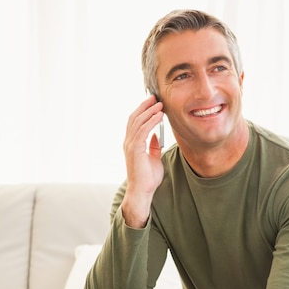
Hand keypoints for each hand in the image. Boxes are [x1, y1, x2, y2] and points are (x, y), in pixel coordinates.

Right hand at [122, 95, 164, 227]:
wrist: (142, 191)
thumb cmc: (147, 178)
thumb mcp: (153, 158)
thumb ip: (153, 146)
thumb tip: (157, 136)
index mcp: (132, 144)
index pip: (135, 122)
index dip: (143, 110)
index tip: (153, 102)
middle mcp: (128, 142)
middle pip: (134, 118)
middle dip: (145, 106)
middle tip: (155, 97)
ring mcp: (130, 145)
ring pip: (138, 122)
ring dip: (149, 111)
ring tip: (159, 104)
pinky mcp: (135, 149)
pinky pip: (143, 130)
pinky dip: (151, 121)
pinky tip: (159, 115)